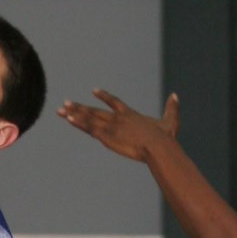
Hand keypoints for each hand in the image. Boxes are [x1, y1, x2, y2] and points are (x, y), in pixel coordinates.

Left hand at [58, 91, 179, 164]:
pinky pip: (89, 129)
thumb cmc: (165, 137)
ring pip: (88, 118)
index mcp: (129, 114)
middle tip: (65, 103)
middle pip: (94, 111)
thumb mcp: (170, 122)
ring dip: (74, 114)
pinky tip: (68, 119)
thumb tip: (175, 95)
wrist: (157, 146)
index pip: (113, 102)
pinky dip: (78, 124)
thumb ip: (172, 108)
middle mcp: (117, 118)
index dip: (103, 97)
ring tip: (60, 110)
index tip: (94, 91)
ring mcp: (111, 126)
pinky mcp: (107, 136)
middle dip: (79, 108)